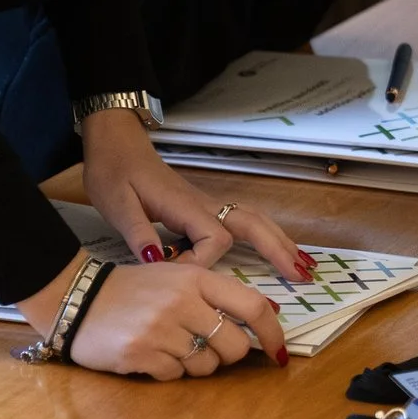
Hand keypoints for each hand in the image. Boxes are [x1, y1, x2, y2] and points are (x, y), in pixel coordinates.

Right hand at [17, 250, 291, 377]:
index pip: (253, 306)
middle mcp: (183, 302)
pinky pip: (175, 375)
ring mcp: (161, 329)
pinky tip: (152, 353)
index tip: (278, 351)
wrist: (79, 299)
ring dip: (196, 364)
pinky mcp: (141, 353)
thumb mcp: (178, 277)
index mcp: (198, 278)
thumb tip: (263, 314)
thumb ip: (215, 294)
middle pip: (234, 345)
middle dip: (228, 355)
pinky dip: (169, 371)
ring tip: (173, 346)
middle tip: (208, 347)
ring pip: (206, 365)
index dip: (272, 332)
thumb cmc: (134, 289)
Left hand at [80, 108, 311, 281]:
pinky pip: (242, 221)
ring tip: (301, 264)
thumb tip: (157, 261)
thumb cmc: (115, 174)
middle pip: (253, 224)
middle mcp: (205, 204)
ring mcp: (207, 204)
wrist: (117, 145)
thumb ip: (139, 233)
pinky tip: (273, 246)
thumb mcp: (118, 206)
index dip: (199, 263)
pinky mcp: (203, 207)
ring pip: (254, 220)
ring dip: (279, 240)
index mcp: (186, 206)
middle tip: (302, 274)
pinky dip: (265, 234)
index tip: (172, 273)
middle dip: (278, 249)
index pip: (213, 240)